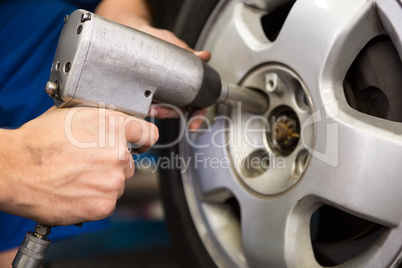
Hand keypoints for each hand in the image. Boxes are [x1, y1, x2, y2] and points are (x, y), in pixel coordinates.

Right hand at [0, 106, 157, 225]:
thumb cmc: (39, 142)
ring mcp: (113, 180)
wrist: (15, 169)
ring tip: (75, 178)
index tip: (140, 144)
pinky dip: (94, 200)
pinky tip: (74, 191)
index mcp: (114, 126)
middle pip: (128, 163)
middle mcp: (119, 153)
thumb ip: (102, 122)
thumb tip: (115, 127)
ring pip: (117, 184)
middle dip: (112, 164)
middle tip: (86, 164)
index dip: (141, 139)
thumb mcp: (74, 116)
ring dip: (103, 183)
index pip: (147, 133)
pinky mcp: (104, 204)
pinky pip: (107, 202)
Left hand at [95, 0, 209, 128]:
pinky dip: (144, 108)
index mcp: (185, 83)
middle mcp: (172, 91)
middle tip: (164, 111)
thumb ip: (187, 54)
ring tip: (151, 108)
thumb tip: (205, 56)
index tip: (194, 123)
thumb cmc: (154, 40)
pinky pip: (144, 105)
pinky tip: (142, 106)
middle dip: (172, 114)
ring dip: (157, 112)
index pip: (196, 103)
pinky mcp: (140, 94)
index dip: (197, 115)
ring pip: (161, 111)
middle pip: (178, 111)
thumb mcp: (171, 44)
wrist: (132, 32)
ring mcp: (157, 94)